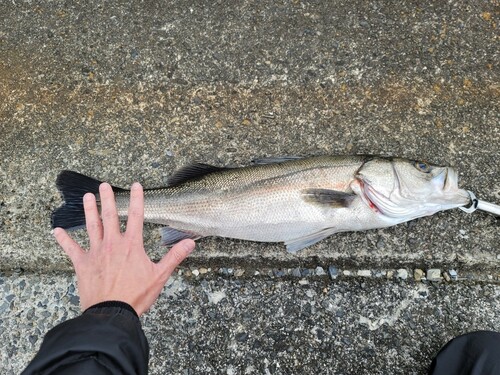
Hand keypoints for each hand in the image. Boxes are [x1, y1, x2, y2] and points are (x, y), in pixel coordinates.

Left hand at [53, 182, 194, 315]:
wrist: (112, 313)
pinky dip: (63, 239)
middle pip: (109, 216)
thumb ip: (174, 256)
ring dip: (89, 210)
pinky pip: (71, 249)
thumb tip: (190, 242)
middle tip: (104, 185)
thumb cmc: (136, 296)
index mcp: (132, 245)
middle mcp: (113, 244)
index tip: (136, 185)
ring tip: (87, 196)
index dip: (136, 198)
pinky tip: (56, 230)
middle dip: (107, 198)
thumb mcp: (160, 275)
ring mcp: (96, 253)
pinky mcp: (82, 264)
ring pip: (91, 226)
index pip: (136, 215)